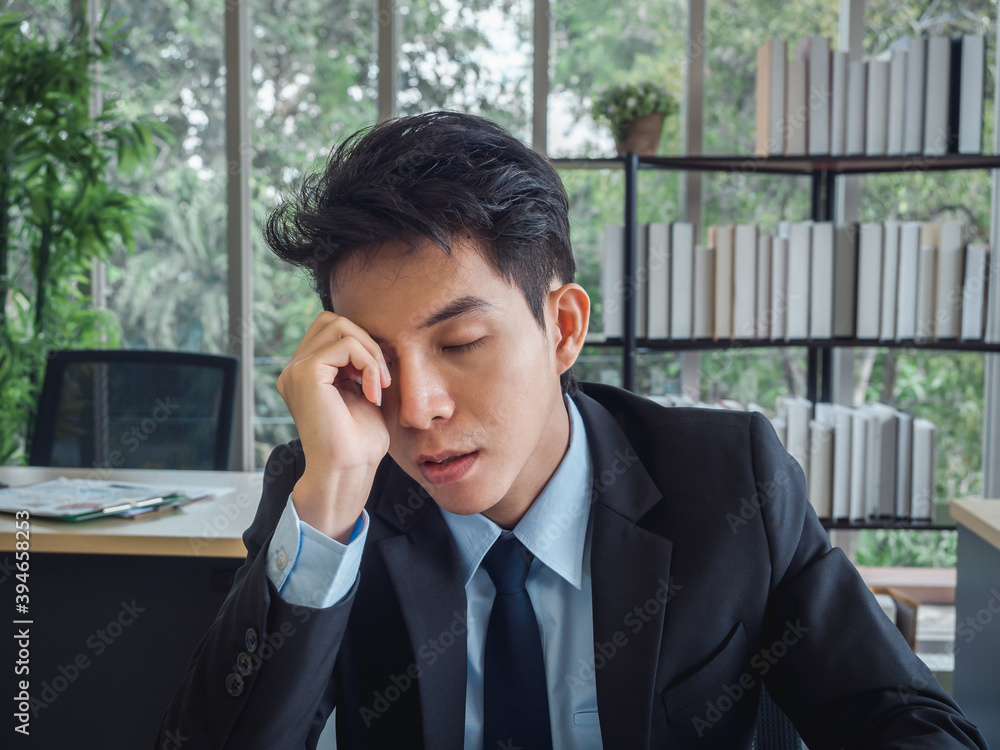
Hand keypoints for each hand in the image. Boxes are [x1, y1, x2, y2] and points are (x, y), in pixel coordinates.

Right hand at [276, 311, 391, 541]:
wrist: (348, 470)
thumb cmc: (359, 442)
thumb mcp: (362, 392)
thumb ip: (359, 365)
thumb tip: (372, 337)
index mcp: (305, 374)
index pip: (331, 331)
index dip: (361, 344)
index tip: (379, 378)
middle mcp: (294, 370)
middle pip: (330, 319)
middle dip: (365, 340)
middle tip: (381, 376)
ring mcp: (296, 370)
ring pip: (338, 325)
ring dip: (369, 351)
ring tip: (379, 384)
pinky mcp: (306, 373)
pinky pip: (345, 345)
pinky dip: (368, 364)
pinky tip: (373, 393)